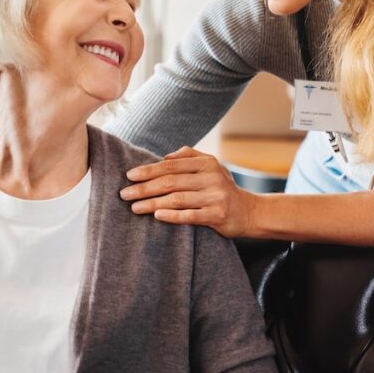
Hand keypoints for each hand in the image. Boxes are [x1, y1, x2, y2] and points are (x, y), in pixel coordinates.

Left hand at [119, 147, 256, 237]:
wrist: (249, 211)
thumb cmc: (222, 187)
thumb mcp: (211, 166)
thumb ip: (189, 156)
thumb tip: (163, 157)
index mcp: (207, 163)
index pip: (171, 166)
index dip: (148, 170)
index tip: (129, 176)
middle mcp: (211, 177)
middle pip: (170, 182)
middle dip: (145, 188)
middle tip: (124, 193)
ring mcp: (215, 196)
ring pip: (177, 199)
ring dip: (152, 203)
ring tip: (134, 207)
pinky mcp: (217, 215)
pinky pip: (190, 216)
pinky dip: (172, 215)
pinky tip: (157, 216)